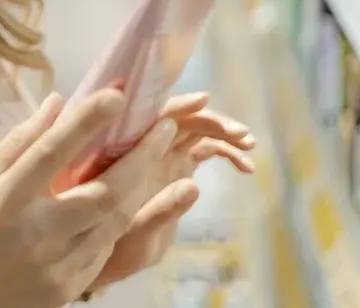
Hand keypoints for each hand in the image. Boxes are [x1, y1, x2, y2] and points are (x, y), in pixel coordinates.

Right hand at [0, 89, 179, 307]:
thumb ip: (16, 144)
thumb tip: (56, 104)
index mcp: (3, 203)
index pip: (51, 153)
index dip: (86, 122)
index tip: (116, 93)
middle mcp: (35, 235)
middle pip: (103, 192)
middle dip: (141, 156)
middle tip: (164, 126)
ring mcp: (56, 266)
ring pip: (116, 222)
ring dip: (144, 185)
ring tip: (159, 155)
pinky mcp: (69, 288)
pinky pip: (107, 247)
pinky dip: (122, 219)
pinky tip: (132, 196)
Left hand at [89, 93, 255, 290]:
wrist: (110, 261)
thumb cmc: (114, 249)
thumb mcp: (136, 236)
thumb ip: (160, 213)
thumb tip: (195, 187)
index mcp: (127, 156)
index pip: (151, 117)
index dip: (177, 104)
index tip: (204, 99)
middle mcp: (144, 149)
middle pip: (180, 118)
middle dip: (211, 120)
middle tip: (242, 135)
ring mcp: (161, 156)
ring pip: (194, 130)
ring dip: (222, 132)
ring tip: (250, 145)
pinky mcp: (176, 168)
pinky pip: (203, 149)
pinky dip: (225, 151)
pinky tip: (246, 168)